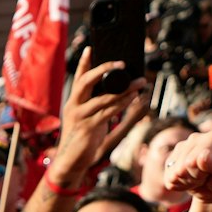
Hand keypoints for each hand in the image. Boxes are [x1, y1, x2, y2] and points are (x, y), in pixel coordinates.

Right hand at [53, 48, 143, 180]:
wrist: (71, 163)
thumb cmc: (83, 141)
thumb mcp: (90, 120)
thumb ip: (100, 107)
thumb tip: (121, 94)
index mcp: (73, 102)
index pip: (78, 77)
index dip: (85, 62)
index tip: (91, 48)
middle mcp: (74, 106)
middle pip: (86, 81)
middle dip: (104, 69)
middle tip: (122, 63)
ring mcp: (79, 116)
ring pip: (103, 97)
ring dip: (124, 88)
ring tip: (140, 82)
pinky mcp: (87, 128)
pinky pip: (107, 112)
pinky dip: (121, 103)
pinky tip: (132, 98)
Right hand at [162, 130, 211, 211]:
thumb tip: (202, 156)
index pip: (197, 157)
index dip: (204, 172)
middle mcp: (195, 138)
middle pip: (184, 165)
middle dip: (195, 177)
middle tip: (208, 177)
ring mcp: (182, 148)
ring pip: (175, 172)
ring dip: (188, 182)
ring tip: (201, 179)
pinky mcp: (172, 160)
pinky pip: (169, 179)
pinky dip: (180, 185)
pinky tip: (191, 181)